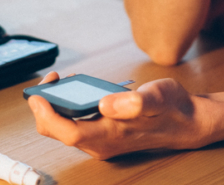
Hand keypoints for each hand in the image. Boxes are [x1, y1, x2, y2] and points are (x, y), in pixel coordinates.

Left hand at [27, 72, 212, 159]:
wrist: (185, 121)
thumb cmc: (171, 109)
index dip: (47, 114)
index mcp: (110, 136)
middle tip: (51, 80)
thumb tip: (106, 103)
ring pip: (64, 127)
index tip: (37, 95)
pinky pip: (75, 123)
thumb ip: (134, 102)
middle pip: (58, 131)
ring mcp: (101, 140)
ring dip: (56, 105)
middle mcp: (101, 143)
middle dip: (46, 106)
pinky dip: (68, 106)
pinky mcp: (103, 133)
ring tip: (62, 81)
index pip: (67, 132)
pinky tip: (77, 88)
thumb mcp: (157, 98)